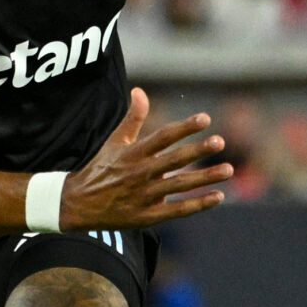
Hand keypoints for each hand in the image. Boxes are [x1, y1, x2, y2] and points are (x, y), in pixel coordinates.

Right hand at [60, 88, 232, 230]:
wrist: (77, 205)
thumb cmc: (101, 169)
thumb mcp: (114, 142)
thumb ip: (132, 118)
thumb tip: (140, 91)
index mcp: (133, 153)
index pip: (162, 137)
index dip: (184, 127)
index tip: (205, 119)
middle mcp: (140, 174)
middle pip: (173, 161)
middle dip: (197, 151)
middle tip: (220, 142)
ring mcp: (144, 196)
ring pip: (179, 186)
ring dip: (205, 178)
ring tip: (228, 169)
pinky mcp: (147, 216)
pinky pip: (177, 211)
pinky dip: (198, 205)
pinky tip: (218, 197)